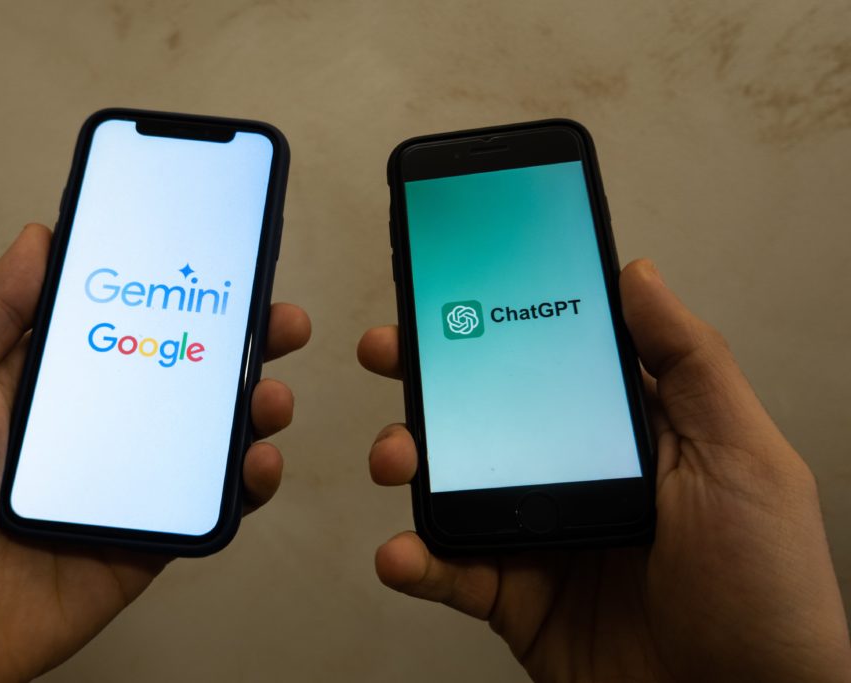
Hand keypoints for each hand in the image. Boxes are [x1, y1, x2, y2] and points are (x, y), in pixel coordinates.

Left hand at [0, 224, 310, 681]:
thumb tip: (40, 240)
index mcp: (38, 381)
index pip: (120, 318)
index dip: (170, 287)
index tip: (216, 257)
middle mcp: (89, 425)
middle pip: (178, 370)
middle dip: (236, 340)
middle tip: (279, 319)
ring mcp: (121, 482)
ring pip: (204, 435)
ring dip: (253, 406)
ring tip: (270, 392)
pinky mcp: (142, 538)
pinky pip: (206, 505)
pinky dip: (245, 483)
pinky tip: (257, 460)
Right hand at [359, 259, 850, 681]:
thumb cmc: (767, 591)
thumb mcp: (744, 459)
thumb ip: (691, 365)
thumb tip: (638, 277)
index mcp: (629, 433)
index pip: (552, 360)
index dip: (501, 319)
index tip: (455, 286)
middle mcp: (576, 475)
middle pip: (487, 412)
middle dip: (430, 377)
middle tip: (390, 350)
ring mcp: (540, 536)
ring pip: (453, 483)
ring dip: (408, 460)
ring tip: (394, 455)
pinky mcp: (514, 598)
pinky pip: (450, 570)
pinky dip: (415, 558)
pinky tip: (401, 550)